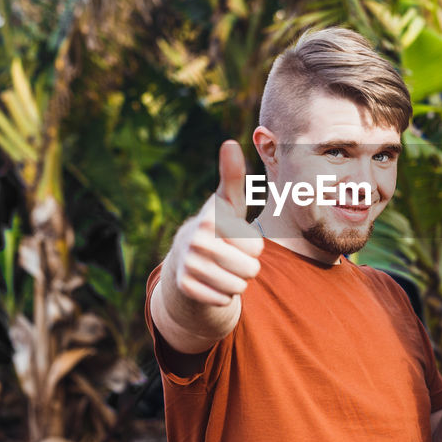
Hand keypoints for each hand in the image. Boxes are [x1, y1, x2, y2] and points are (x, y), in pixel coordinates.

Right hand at [171, 140, 264, 307]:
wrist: (184, 262)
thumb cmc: (217, 228)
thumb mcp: (226, 202)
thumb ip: (232, 175)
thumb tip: (229, 142)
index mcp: (210, 220)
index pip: (256, 246)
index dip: (253, 245)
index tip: (236, 238)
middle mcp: (196, 242)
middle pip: (250, 268)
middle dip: (247, 266)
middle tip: (230, 257)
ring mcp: (188, 266)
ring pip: (238, 286)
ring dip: (236, 281)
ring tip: (222, 268)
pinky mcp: (186, 288)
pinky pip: (224, 300)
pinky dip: (223, 295)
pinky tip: (212, 282)